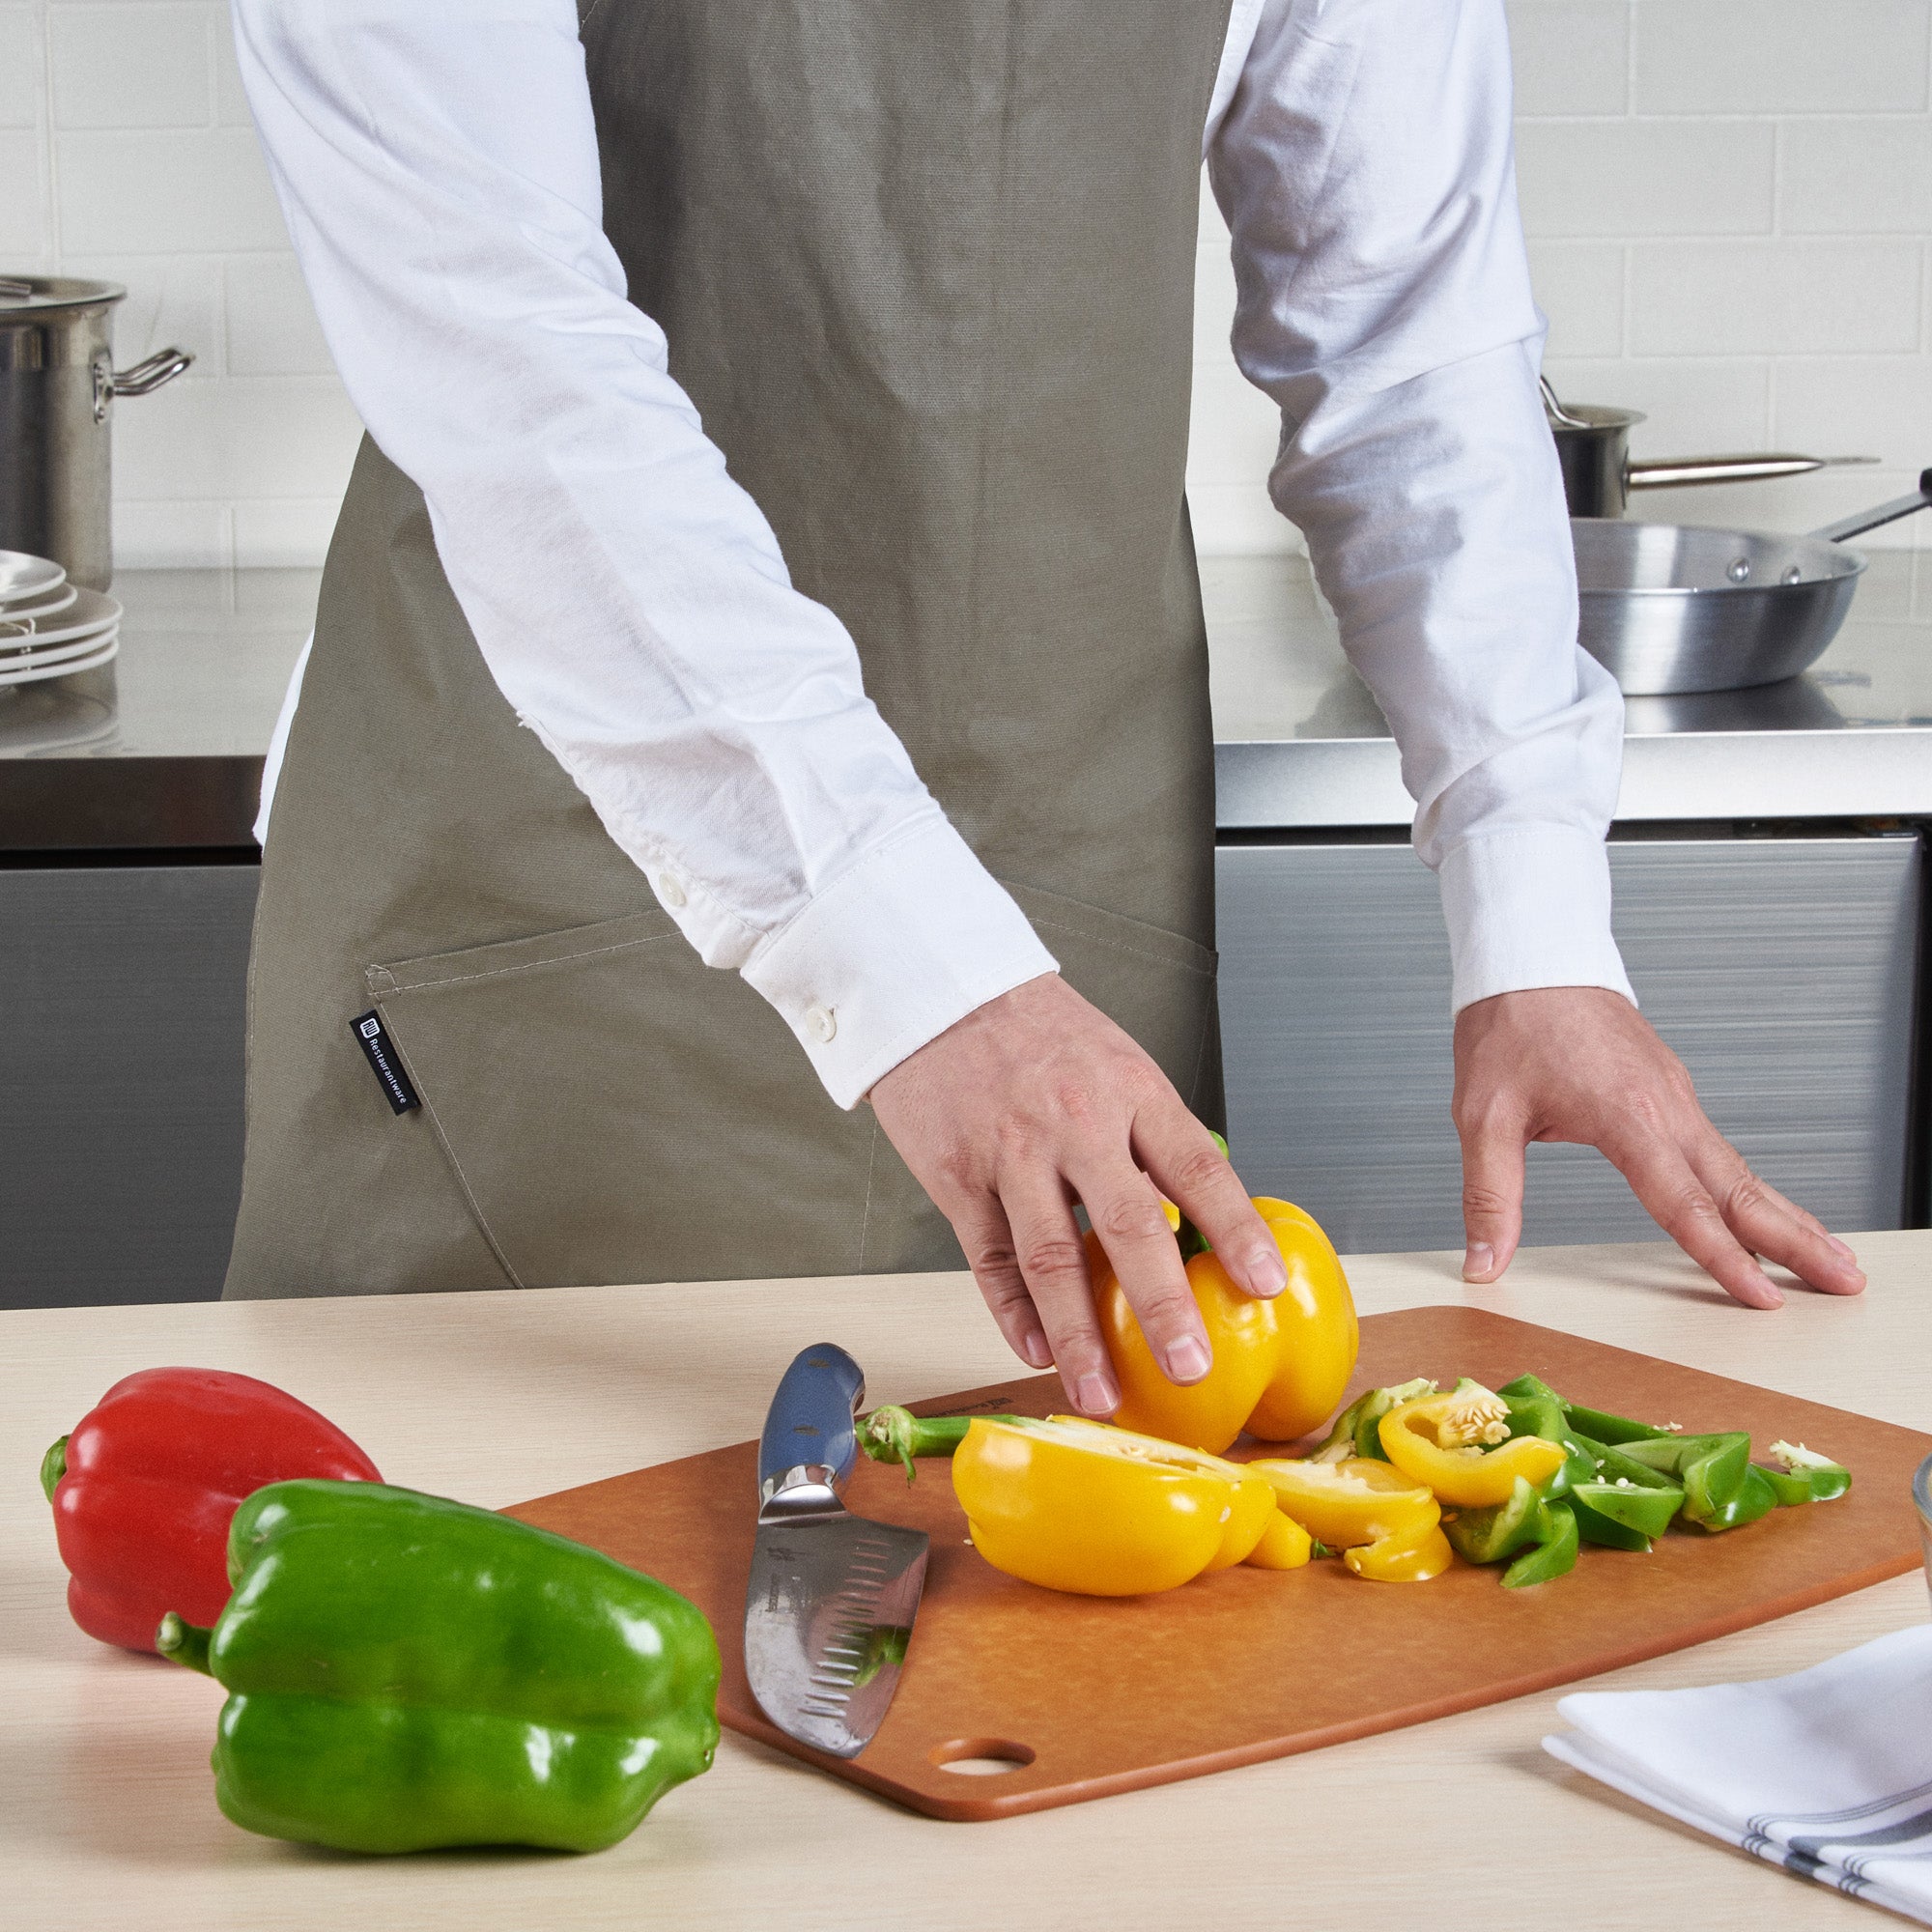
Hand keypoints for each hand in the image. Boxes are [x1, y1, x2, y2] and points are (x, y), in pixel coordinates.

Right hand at [868, 973, 1288, 1413]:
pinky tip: (1038, 1353)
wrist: (940, 993)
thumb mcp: (1117, 1063)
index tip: (1263, 1285)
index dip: (1234, 1230)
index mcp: (1131, 1091)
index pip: (1196, 1168)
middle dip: (1162, 1306)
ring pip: (1050, 1259)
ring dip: (1079, 1338)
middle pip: (1128, 1225)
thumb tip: (1202, 1222)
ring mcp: (1012, 1153)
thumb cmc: (1041, 1035)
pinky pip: (990, 1260)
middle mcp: (1076, 1123)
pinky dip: (1014, 1315)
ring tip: (1100, 1394)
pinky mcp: (957, 1178)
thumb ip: (1153, 1137)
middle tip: (1190, 1368)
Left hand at [1452, 987, 1865, 1308]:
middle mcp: (1667, 1105)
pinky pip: (1720, 1149)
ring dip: (1787, 1215)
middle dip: (1798, 1241)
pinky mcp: (1670, 1089)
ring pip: (1740, 1168)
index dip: (1724, 1258)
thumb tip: (1484, 1263)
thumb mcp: (1482, 1114)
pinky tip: (1764, 1211)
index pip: (1685, 1203)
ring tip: (1829, 1258)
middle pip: (1741, 1188)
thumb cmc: (1508, 1025)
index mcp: (1628, 1114)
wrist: (1529, 954)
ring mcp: (1675, 1095)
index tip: (1764, 1300)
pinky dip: (1753, 1187)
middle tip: (1845, 1282)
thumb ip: (1489, 1194)